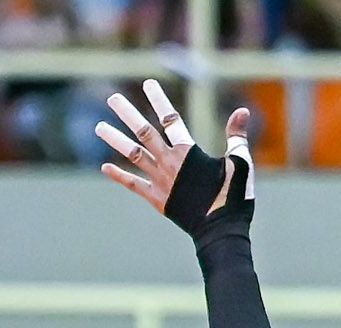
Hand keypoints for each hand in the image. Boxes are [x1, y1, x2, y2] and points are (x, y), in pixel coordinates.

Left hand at [98, 79, 249, 225]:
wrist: (220, 231)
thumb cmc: (234, 197)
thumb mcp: (240, 163)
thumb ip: (236, 136)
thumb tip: (242, 111)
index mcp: (188, 152)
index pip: (171, 119)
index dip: (159, 100)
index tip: (148, 84)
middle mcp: (169, 162)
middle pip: (144, 132)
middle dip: (128, 113)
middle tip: (113, 99)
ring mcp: (160, 180)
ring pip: (133, 154)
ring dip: (115, 139)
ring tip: (99, 127)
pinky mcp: (157, 199)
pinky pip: (134, 184)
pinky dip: (119, 176)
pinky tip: (105, 167)